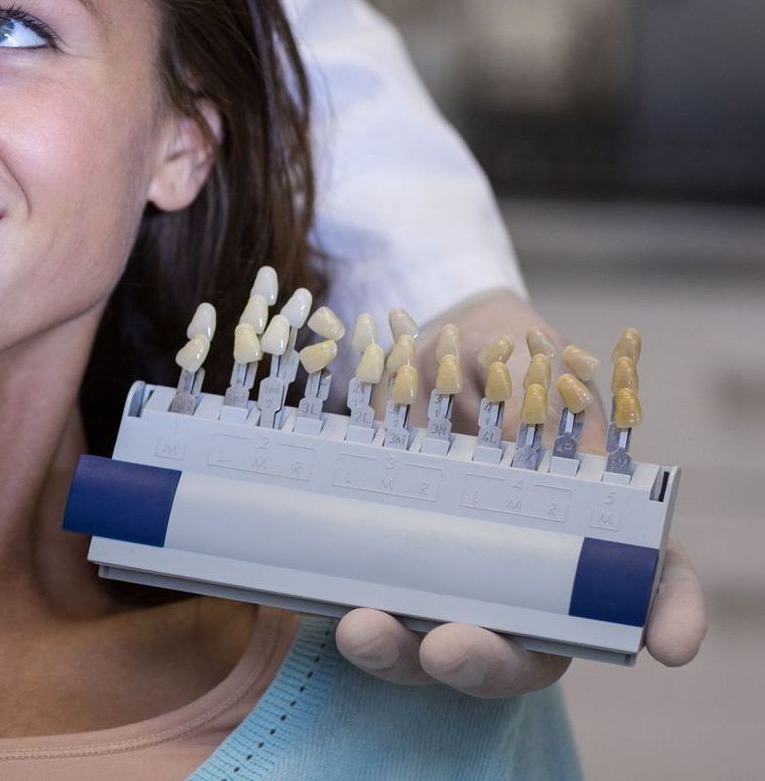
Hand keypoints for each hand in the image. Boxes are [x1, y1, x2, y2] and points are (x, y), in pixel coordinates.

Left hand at [334, 291, 705, 695]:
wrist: (409, 343)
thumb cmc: (491, 353)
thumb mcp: (513, 355)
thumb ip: (522, 390)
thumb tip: (522, 437)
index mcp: (587, 524)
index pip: (647, 584)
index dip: (668, 615)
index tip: (669, 642)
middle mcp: (526, 573)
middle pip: (526, 651)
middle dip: (487, 662)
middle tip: (449, 648)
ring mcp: (451, 580)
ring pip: (438, 648)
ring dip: (400, 655)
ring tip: (363, 629)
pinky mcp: (384, 571)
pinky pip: (371, 615)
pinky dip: (356, 624)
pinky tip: (336, 614)